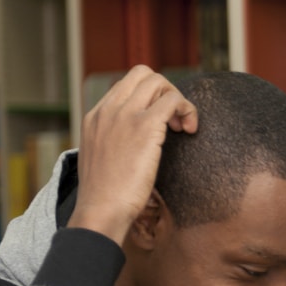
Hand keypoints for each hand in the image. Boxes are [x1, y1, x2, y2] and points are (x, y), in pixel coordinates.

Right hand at [68, 65, 197, 244]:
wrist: (101, 210)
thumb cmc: (106, 196)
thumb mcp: (102, 160)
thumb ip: (114, 143)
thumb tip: (135, 143)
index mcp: (96, 116)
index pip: (126, 85)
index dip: (150, 98)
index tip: (161, 122)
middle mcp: (108, 110)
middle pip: (143, 75)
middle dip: (166, 92)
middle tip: (175, 122)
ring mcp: (124, 115)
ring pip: (160, 82)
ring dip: (179, 101)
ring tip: (182, 129)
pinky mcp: (144, 126)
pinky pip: (173, 100)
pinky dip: (188, 110)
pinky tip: (189, 131)